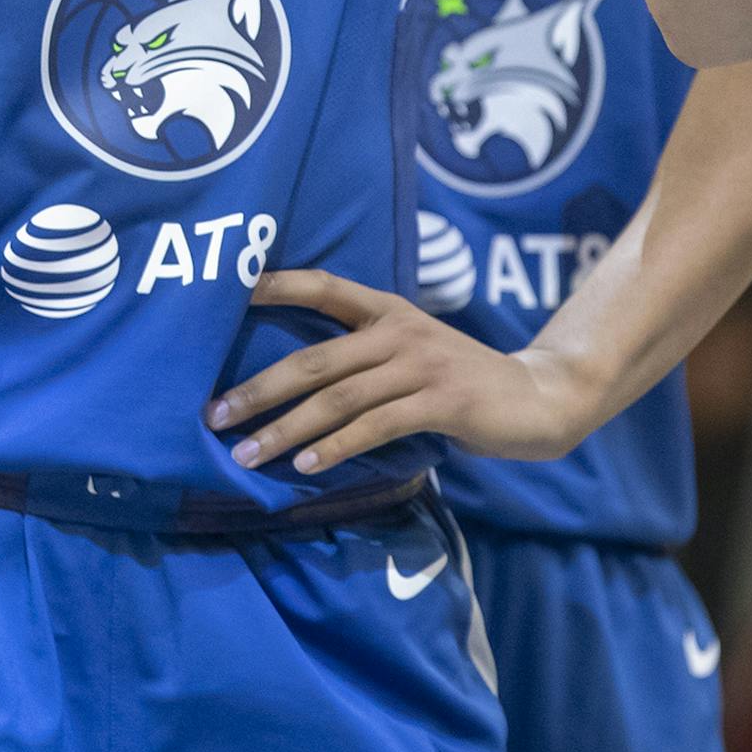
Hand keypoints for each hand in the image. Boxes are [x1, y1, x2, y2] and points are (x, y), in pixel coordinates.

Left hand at [204, 269, 591, 473]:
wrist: (536, 399)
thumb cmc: (460, 382)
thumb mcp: (411, 354)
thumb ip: (364, 359)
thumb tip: (292, 387)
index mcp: (387, 310)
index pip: (323, 286)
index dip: (277, 285)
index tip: (229, 292)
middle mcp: (399, 330)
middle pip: (315, 357)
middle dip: (259, 389)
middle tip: (215, 415)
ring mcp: (421, 365)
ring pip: (338, 398)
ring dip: (286, 429)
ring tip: (247, 455)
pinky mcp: (442, 402)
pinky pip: (376, 426)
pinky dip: (336, 448)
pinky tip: (306, 466)